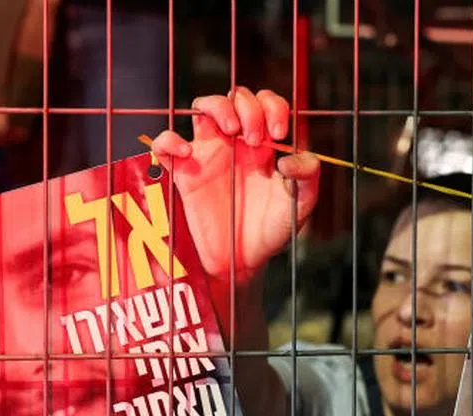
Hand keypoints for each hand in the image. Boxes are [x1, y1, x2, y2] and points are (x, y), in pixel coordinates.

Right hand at [150, 87, 319, 286]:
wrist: (244, 261)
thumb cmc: (272, 232)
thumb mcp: (299, 207)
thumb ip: (307, 180)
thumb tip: (290, 159)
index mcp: (263, 145)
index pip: (265, 104)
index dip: (273, 107)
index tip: (278, 134)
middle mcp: (235, 143)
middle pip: (236, 97)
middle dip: (249, 108)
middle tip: (255, 139)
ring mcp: (208, 154)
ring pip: (203, 106)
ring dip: (217, 107)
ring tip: (232, 131)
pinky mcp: (183, 173)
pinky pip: (164, 143)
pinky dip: (169, 139)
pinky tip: (186, 152)